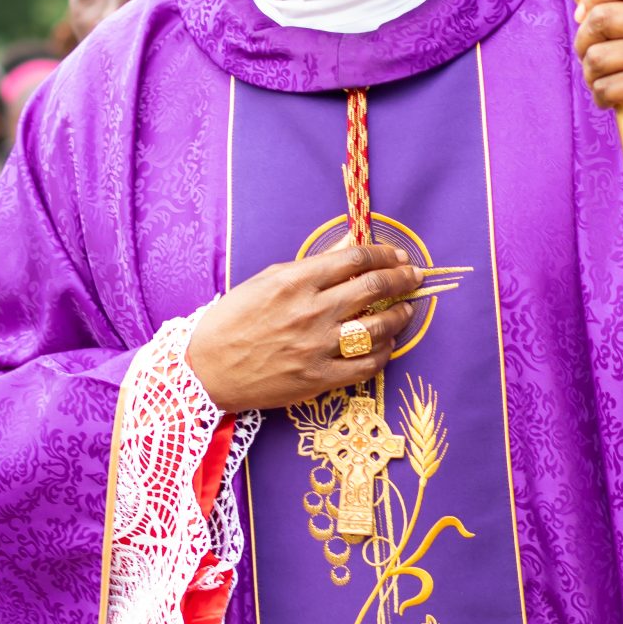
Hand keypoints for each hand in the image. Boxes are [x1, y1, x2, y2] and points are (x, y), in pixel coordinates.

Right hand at [185, 242, 424, 412]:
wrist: (208, 370)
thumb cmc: (233, 320)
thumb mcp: (267, 280)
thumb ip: (313, 264)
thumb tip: (349, 245)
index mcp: (296, 281)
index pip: (355, 258)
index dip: (384, 254)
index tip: (397, 256)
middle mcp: (312, 311)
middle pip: (374, 288)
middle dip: (403, 279)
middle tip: (414, 277)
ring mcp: (318, 347)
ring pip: (378, 327)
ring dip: (400, 316)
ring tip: (405, 311)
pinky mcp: (320, 378)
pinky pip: (368, 365)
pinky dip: (384, 353)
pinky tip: (385, 345)